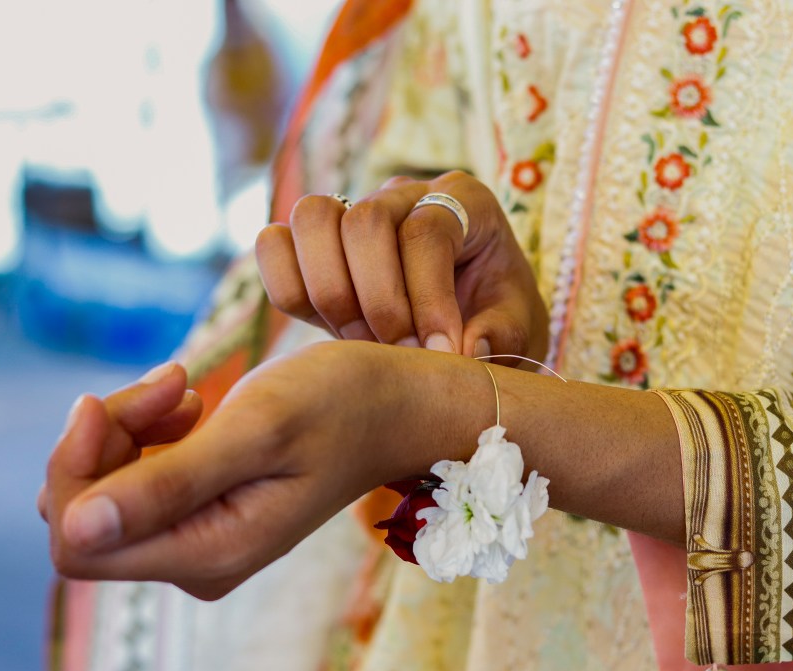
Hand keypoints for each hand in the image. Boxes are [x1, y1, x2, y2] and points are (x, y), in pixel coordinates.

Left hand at [43, 343, 490, 599]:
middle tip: (172, 384)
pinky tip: (190, 401)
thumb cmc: (342, 404)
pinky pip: (133, 475)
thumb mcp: (258, 429)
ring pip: (104, 487)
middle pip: (84, 512)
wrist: (395, 403)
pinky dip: (146, 428)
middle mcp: (196, 559)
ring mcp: (198, 536)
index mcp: (211, 551)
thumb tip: (73, 528)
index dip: (72, 469)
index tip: (104, 401)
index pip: (78, 542)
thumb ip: (169, 482)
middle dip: (105, 437)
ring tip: (185, 387)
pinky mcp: (202, 509)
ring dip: (128, 425)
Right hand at [256, 171, 548, 362]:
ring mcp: (352, 210)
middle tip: (399, 353)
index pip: (427, 231)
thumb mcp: (518, 327)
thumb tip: (468, 349)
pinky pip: (274, 245)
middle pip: (365, 219)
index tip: (442, 355)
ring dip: (331, 291)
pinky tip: (330, 330)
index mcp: (464, 201)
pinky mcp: (313, 243)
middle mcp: (404, 194)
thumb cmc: (496, 317)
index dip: (429, 297)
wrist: (465, 321)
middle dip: (378, 299)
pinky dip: (289, 287)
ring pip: (311, 218)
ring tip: (364, 343)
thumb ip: (500, 334)